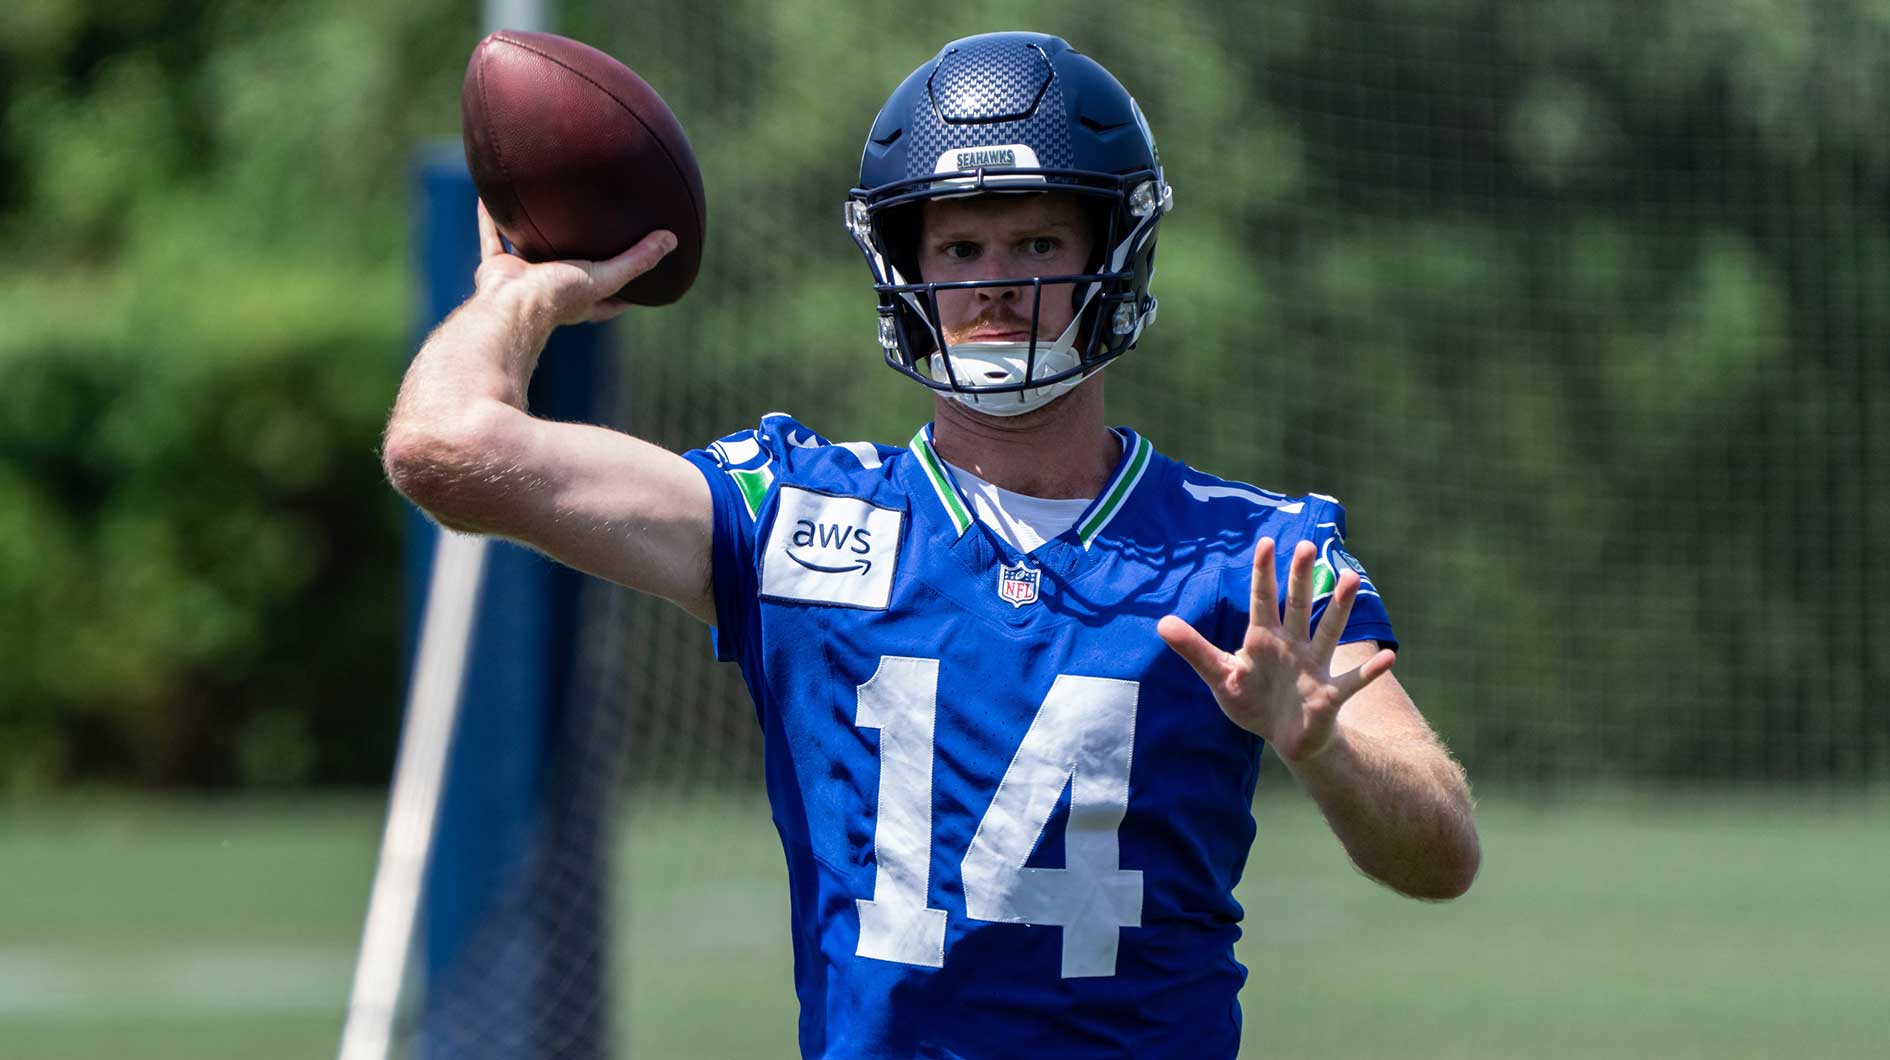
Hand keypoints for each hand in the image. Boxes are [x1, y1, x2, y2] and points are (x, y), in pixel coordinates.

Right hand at [473, 198, 676, 327]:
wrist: (509, 305)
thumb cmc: (557, 298)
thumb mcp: (606, 277)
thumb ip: (637, 261)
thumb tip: (672, 240)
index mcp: (580, 298)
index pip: (610, 293)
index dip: (626, 284)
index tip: (640, 267)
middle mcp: (552, 288)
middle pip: (570, 268)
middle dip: (578, 254)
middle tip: (590, 230)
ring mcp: (524, 277)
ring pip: (529, 250)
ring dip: (533, 233)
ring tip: (541, 207)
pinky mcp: (498, 268)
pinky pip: (493, 237)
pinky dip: (491, 219)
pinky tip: (491, 195)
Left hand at [1157, 537, 1396, 760]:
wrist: (1283, 736)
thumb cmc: (1252, 701)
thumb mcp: (1220, 676)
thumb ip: (1194, 650)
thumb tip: (1161, 623)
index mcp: (1264, 640)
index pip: (1263, 600)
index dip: (1264, 574)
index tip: (1266, 543)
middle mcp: (1292, 645)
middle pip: (1298, 606)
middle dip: (1302, 578)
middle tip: (1307, 545)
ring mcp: (1314, 667)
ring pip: (1329, 632)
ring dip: (1340, 608)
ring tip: (1352, 579)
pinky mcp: (1330, 696)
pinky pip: (1353, 681)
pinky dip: (1370, 672)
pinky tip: (1390, 658)